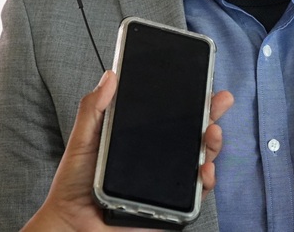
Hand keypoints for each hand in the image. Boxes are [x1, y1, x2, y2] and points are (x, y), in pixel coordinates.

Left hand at [22, 71, 233, 230]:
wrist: (72, 223)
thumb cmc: (74, 184)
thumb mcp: (83, 140)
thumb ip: (94, 109)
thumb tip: (110, 76)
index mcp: (144, 138)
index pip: (174, 115)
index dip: (193, 99)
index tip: (205, 83)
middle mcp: (161, 157)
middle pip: (195, 132)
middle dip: (213, 114)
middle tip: (221, 100)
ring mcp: (169, 180)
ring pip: (201, 158)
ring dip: (213, 144)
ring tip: (212, 132)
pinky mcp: (172, 205)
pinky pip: (197, 193)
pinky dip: (206, 180)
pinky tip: (204, 170)